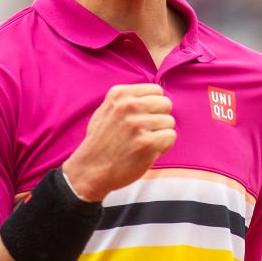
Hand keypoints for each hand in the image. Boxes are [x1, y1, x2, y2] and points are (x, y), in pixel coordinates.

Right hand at [61, 84, 175, 201]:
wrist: (90, 169)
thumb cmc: (101, 141)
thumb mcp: (107, 110)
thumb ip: (128, 100)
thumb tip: (155, 95)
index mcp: (119, 94)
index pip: (156, 90)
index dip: (154, 106)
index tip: (144, 118)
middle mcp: (129, 106)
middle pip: (166, 104)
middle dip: (160, 118)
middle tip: (146, 132)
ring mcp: (138, 124)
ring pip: (169, 122)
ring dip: (160, 134)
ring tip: (143, 143)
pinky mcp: (147, 143)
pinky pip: (170, 136)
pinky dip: (163, 146)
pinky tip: (148, 151)